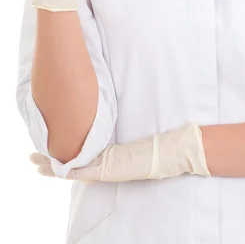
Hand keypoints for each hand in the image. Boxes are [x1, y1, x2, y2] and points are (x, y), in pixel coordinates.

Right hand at [29, 124, 210, 181]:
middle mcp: (109, 163)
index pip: (83, 156)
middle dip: (53, 162)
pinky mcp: (113, 170)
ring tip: (38, 163)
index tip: (49, 148)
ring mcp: (110, 168)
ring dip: (56, 167)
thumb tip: (123, 109)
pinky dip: (71, 169)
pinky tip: (57, 166)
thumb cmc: (164, 143)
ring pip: (76, 168)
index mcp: (114, 156)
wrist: (177, 152)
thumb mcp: (143, 135)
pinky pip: (87, 170)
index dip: (65, 153)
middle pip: (74, 164)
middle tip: (32, 158)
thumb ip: (131, 128)